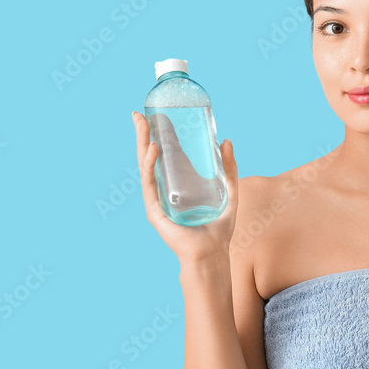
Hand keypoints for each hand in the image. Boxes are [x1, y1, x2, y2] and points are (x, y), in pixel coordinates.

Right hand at [132, 111, 238, 263]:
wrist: (212, 254)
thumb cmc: (219, 228)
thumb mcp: (229, 192)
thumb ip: (229, 169)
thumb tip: (227, 140)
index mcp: (177, 185)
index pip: (164, 156)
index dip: (158, 136)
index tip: (154, 116)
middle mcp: (164, 190)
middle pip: (150, 157)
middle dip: (143, 135)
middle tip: (139, 114)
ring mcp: (158, 200)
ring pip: (145, 166)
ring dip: (142, 144)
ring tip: (142, 124)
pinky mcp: (155, 210)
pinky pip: (149, 184)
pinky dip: (150, 165)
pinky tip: (152, 149)